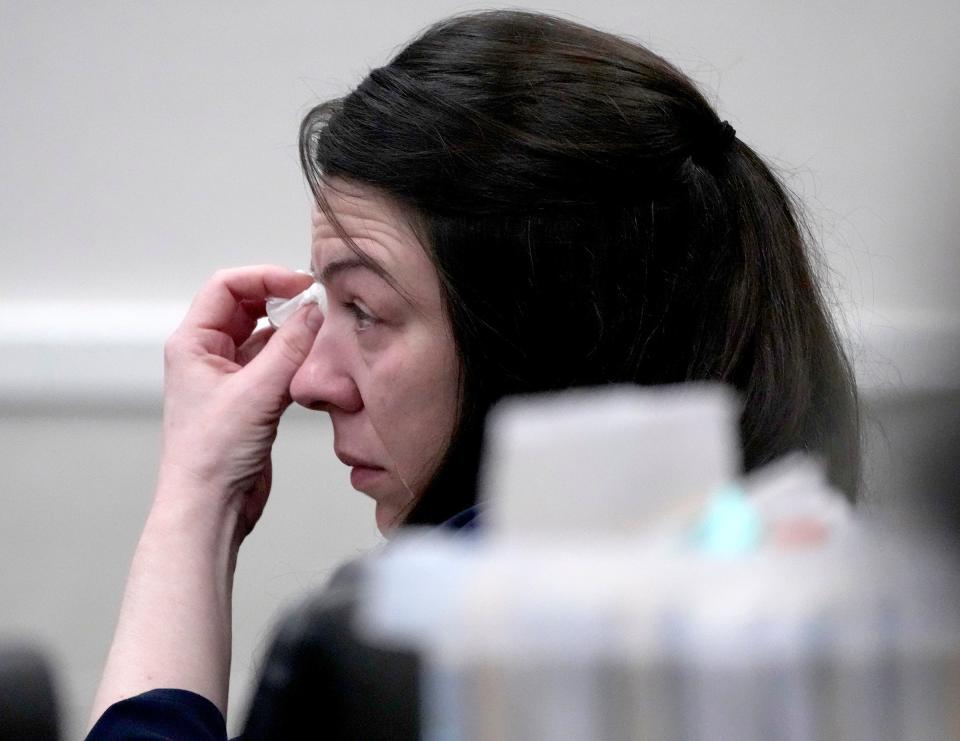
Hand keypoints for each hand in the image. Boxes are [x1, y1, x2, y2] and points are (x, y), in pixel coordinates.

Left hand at [158, 266, 320, 538]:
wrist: (210, 508)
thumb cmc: (211, 457)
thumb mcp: (256, 392)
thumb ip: (289, 348)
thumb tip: (314, 311)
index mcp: (193, 343)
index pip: (227, 287)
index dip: (265, 277)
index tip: (302, 284)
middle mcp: (208, 354)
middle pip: (248, 306)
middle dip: (282, 301)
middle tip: (317, 304)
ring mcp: (230, 377)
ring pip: (265, 335)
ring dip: (292, 332)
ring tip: (322, 334)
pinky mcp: (251, 399)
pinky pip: (276, 363)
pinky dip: (297, 358)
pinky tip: (316, 362)